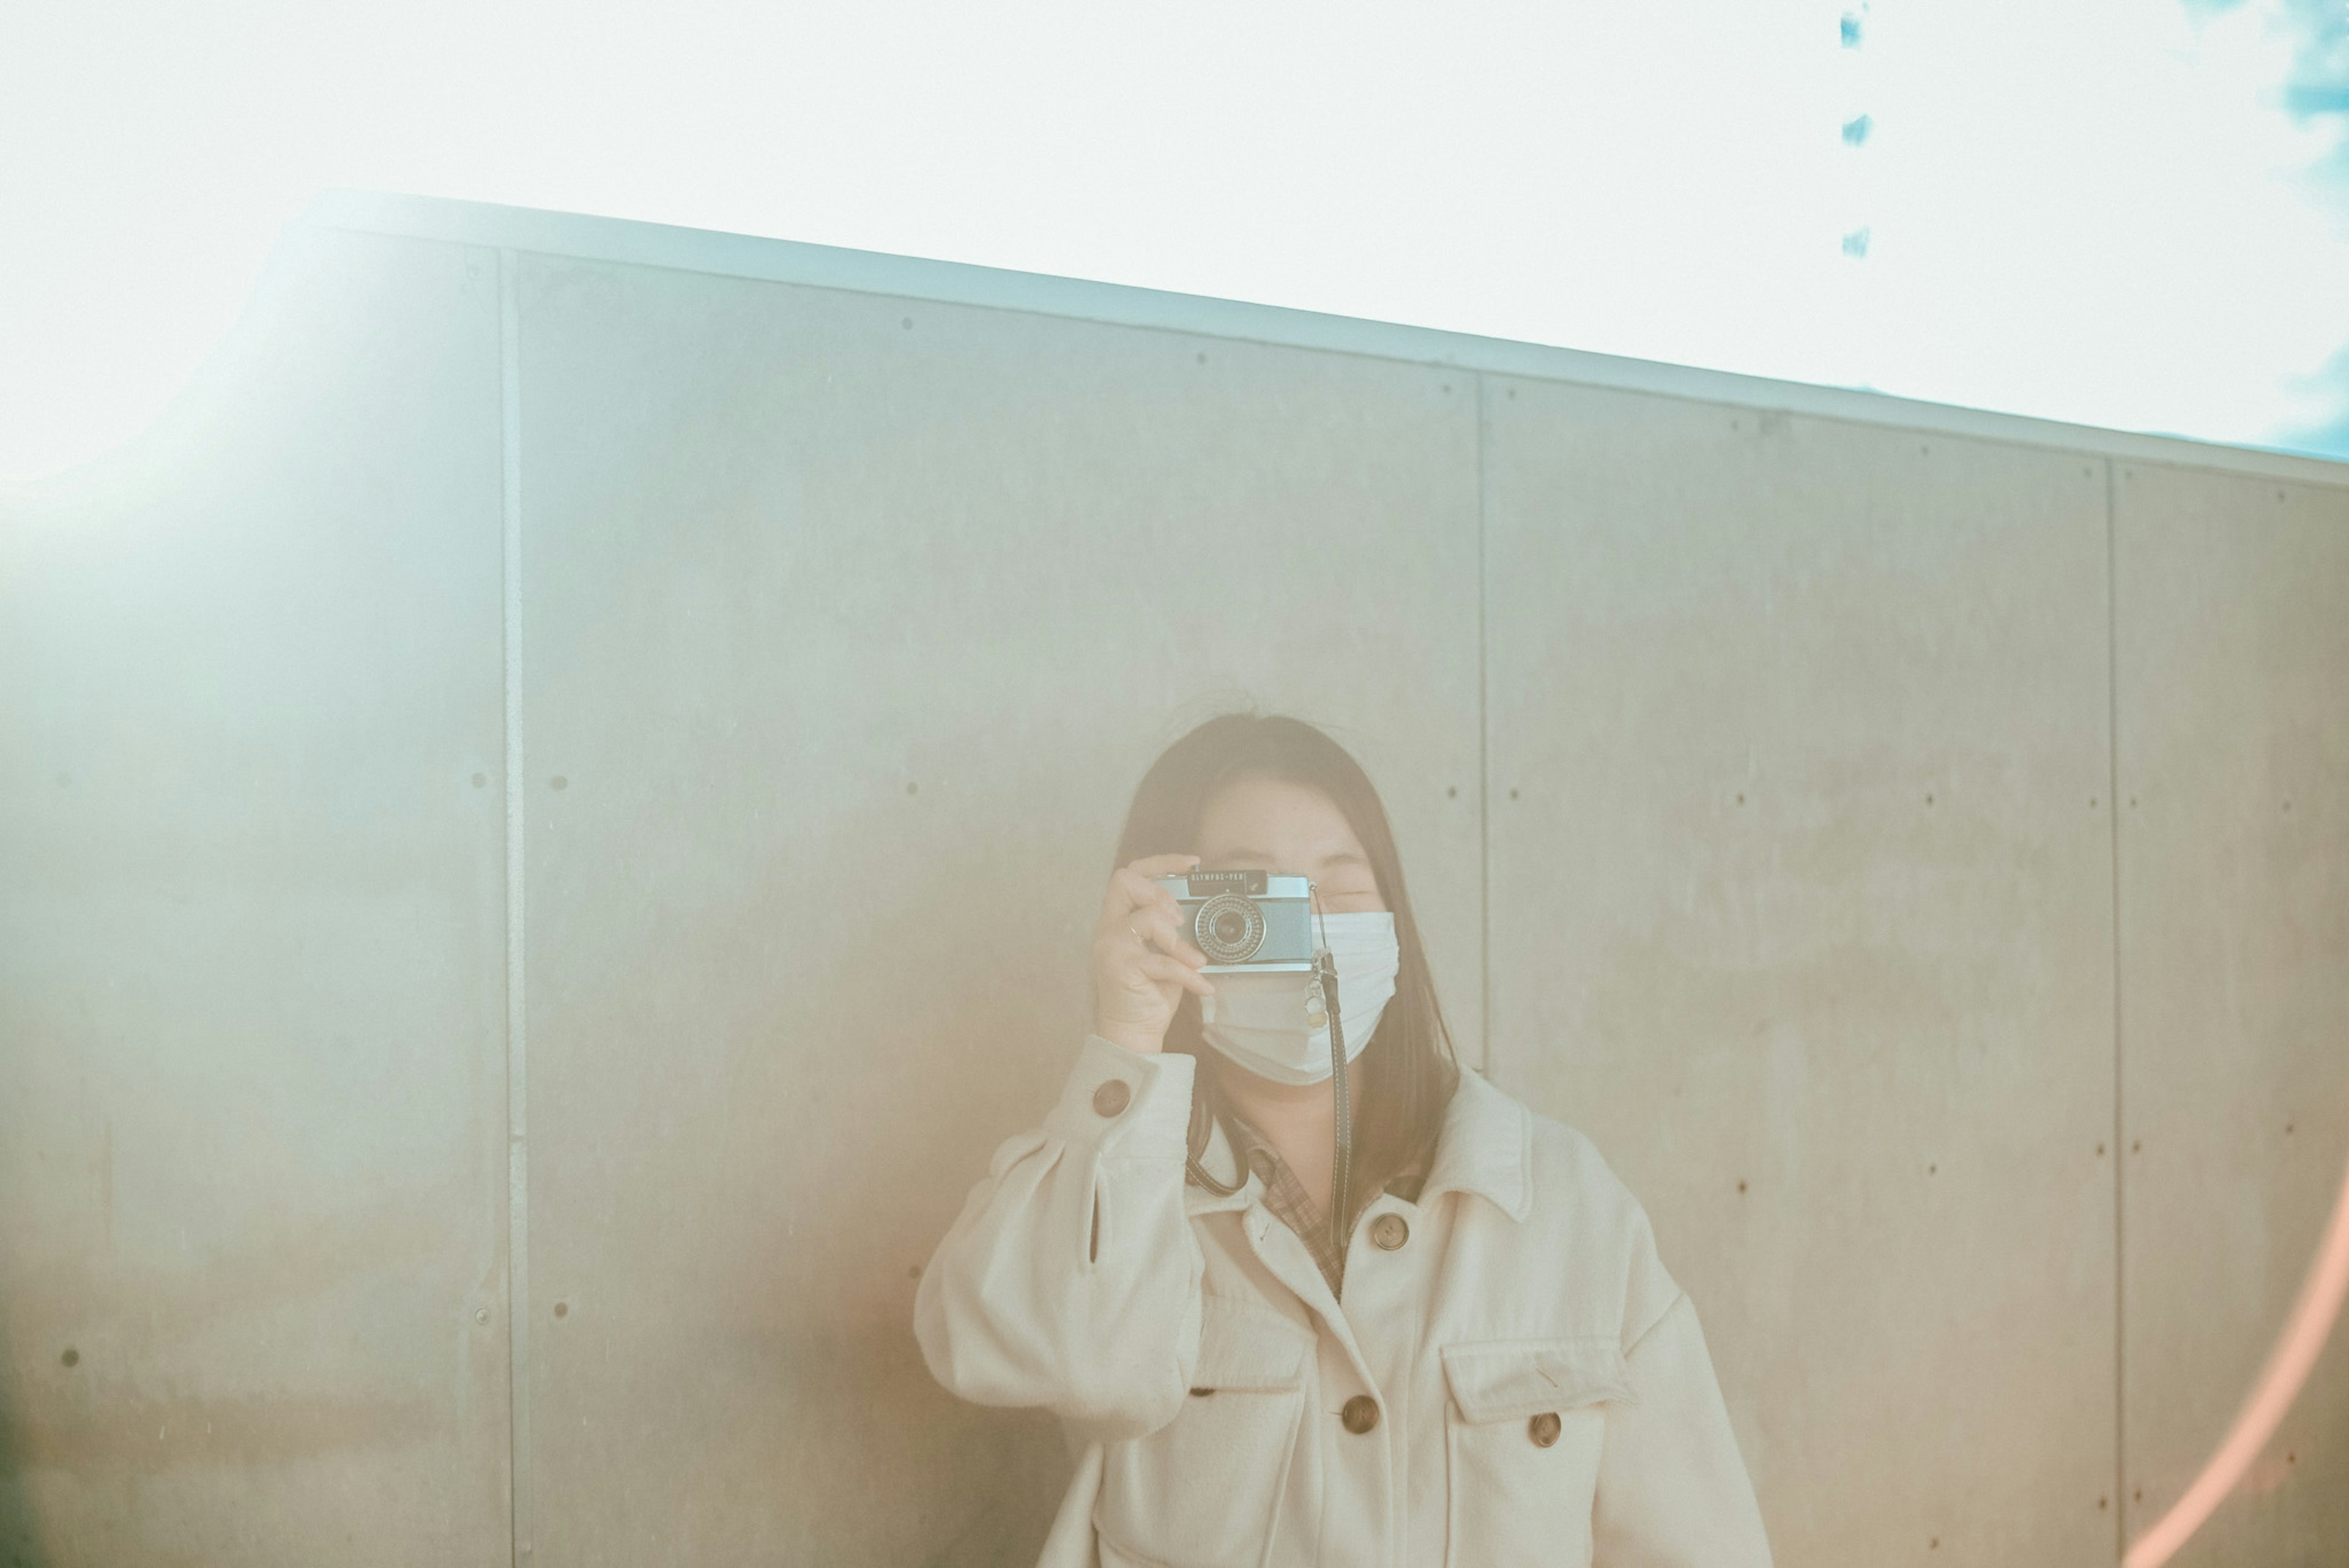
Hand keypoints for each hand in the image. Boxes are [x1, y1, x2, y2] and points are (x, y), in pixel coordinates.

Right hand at [1090, 853, 1214, 1054]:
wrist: (1133, 1032)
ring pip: (1146, 918)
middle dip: (1160, 893)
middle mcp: (1109, 929)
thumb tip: (1201, 914)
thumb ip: (1172, 930)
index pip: (1131, 874)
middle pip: (1124, 880)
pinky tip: (1201, 985)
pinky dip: (1188, 974)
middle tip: (1179, 920)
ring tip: (1195, 961)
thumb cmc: (1149, 992)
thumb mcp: (1164, 953)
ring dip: (1178, 940)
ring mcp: (1111, 947)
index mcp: (1119, 920)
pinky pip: (1162, 961)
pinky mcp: (1120, 969)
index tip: (1192, 863)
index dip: (1161, 862)